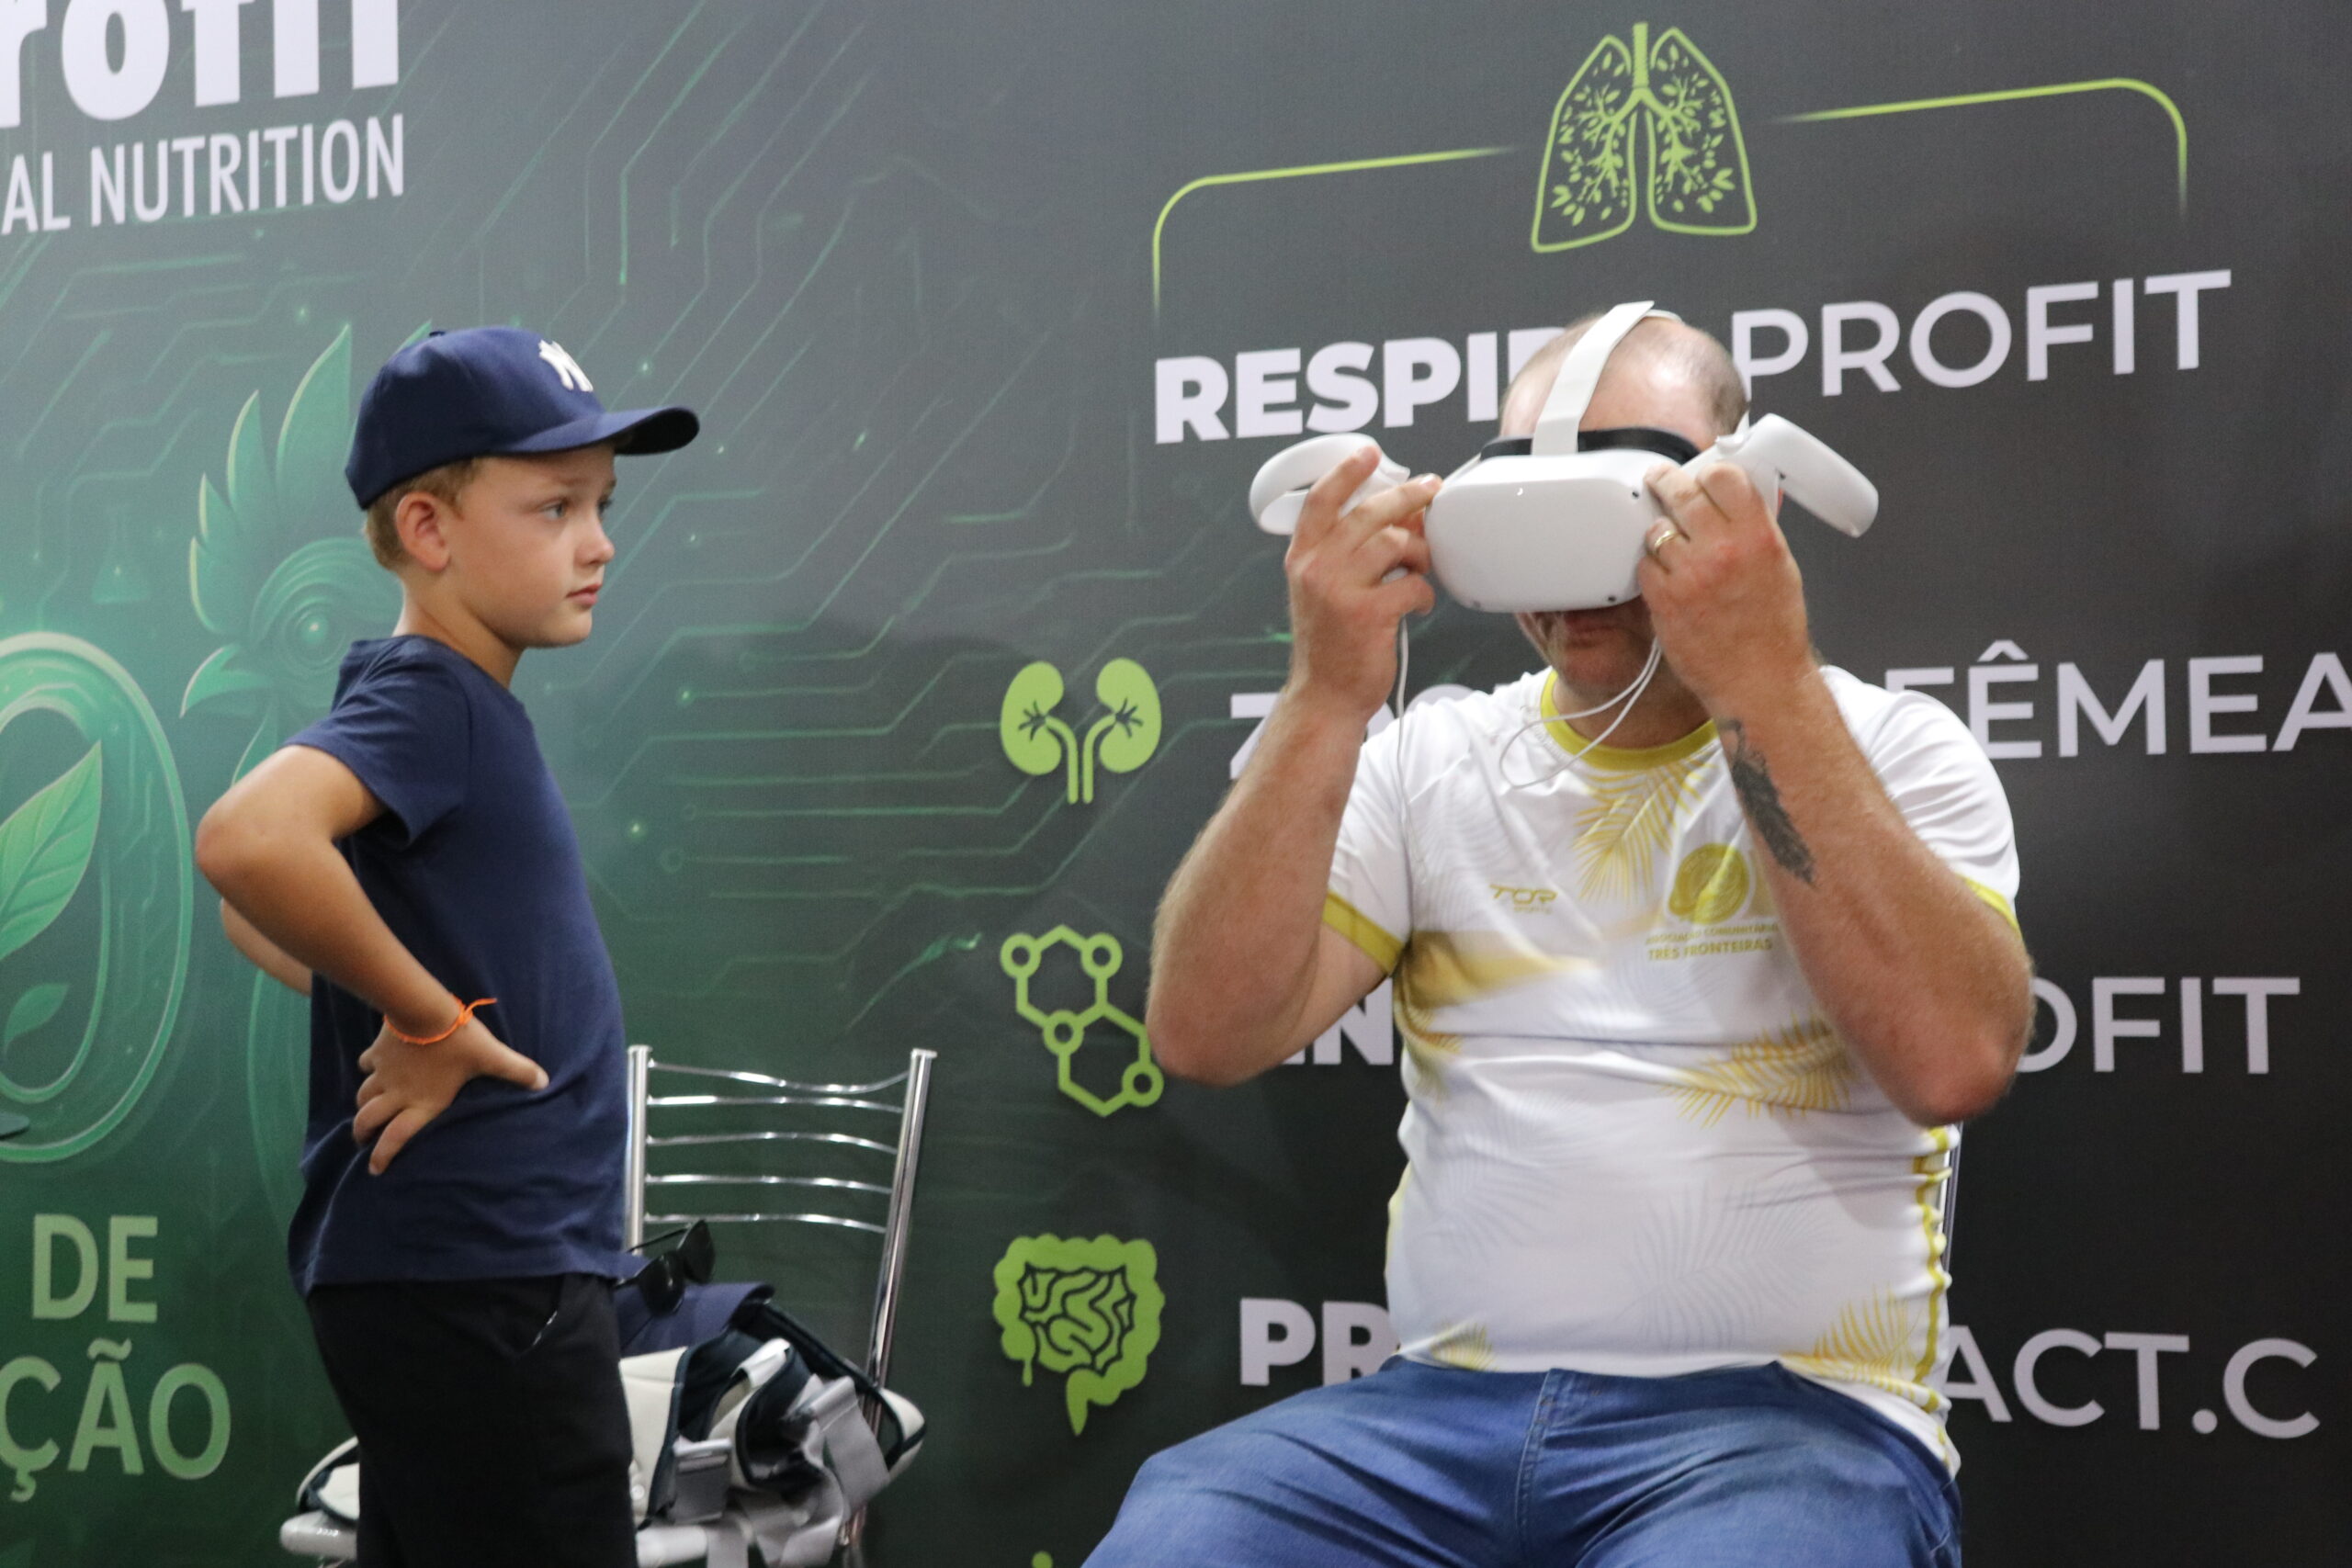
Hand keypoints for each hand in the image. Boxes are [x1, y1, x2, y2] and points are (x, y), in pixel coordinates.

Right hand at [352, 1009, 547, 1172]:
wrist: (425, 1011)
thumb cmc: (459, 1040)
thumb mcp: (491, 1057)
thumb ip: (516, 1072)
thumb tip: (544, 1082)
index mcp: (423, 1103)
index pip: (397, 1137)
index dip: (383, 1155)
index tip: (375, 1169)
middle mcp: (398, 1094)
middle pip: (368, 1120)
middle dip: (362, 1133)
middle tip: (363, 1140)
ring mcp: (384, 1073)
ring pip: (363, 1096)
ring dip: (362, 1105)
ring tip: (363, 1111)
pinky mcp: (377, 1052)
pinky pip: (366, 1064)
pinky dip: (367, 1068)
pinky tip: (370, 1066)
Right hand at [1282, 447, 1439, 721]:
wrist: (1324, 697)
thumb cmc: (1330, 645)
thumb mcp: (1321, 592)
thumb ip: (1345, 555)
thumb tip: (1398, 518)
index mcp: (1302, 560)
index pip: (1321, 501)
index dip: (1347, 472)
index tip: (1370, 453)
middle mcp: (1316, 570)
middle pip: (1368, 512)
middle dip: (1407, 496)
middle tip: (1430, 489)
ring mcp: (1340, 591)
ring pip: (1394, 543)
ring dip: (1419, 552)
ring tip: (1420, 568)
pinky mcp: (1367, 615)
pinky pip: (1412, 584)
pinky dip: (1423, 592)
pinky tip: (1417, 604)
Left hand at [1637, 459, 1815, 712]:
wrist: (1759, 680)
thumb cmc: (1773, 629)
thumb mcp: (1780, 565)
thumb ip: (1754, 527)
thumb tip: (1732, 496)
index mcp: (1758, 536)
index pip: (1724, 476)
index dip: (1707, 471)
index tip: (1699, 474)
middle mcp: (1723, 549)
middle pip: (1682, 493)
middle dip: (1667, 482)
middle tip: (1659, 480)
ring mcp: (1690, 573)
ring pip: (1658, 529)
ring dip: (1661, 533)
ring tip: (1674, 549)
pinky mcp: (1664, 598)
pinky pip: (1644, 564)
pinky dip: (1652, 567)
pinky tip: (1668, 578)